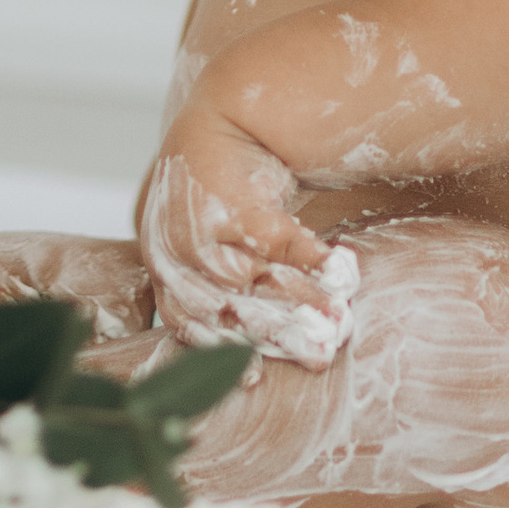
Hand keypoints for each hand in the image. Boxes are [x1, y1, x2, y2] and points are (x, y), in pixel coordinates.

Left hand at [140, 97, 332, 352]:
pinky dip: (311, 257)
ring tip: (342, 317)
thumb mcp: (210, 249)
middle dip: (279, 336)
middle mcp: (174, 250)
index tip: (257, 381)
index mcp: (165, 269)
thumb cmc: (221, 203)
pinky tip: (341, 269)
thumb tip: (279, 348)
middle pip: (229, 309)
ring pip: (256, 278)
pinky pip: (276, 238)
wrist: (226, 126)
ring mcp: (200, 224)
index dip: (224, 353)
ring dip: (304, 301)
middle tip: (323, 353)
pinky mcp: (234, 199)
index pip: (191, 324)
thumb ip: (228, 295)